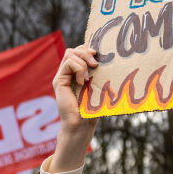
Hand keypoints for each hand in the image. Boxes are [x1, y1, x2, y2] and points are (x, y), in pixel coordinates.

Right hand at [48, 46, 98, 172]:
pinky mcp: (59, 81)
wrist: (82, 125)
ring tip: (88, 77)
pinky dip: (78, 69)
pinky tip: (82, 82)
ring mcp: (62, 77)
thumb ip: (99, 75)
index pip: (78, 51)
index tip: (98, 54)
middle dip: (86, 52)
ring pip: (69, 54)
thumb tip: (113, 61)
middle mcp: (67, 73)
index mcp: (76, 73)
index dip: (87, 48)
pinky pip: (68, 64)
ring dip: (82, 62)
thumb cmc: (93, 109)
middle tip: (96, 63)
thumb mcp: (99, 87)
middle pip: (73, 50)